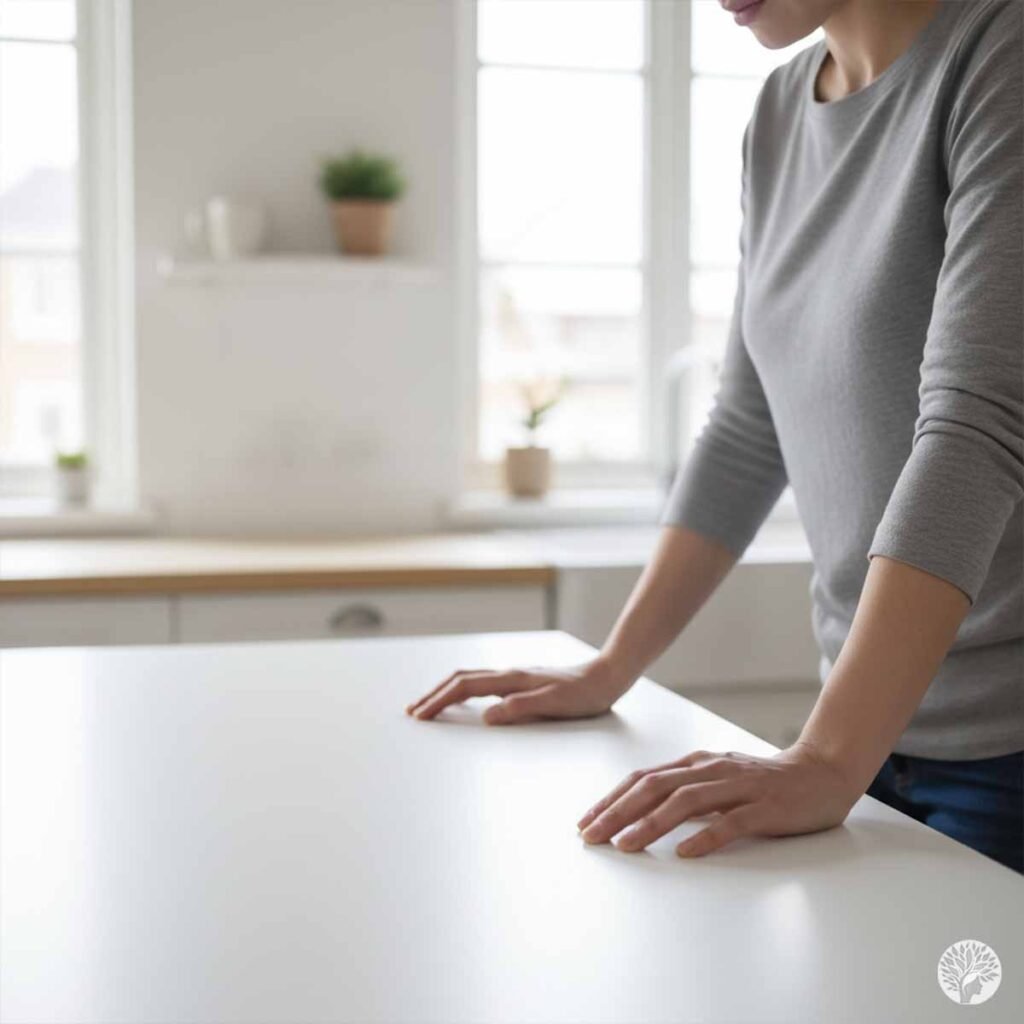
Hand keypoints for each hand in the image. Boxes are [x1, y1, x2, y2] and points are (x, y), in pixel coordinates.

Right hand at [405, 658, 630, 725]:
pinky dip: (463, 690)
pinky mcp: (522, 681)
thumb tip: (486, 717)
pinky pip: (482, 683)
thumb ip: (520, 708)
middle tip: (413, 711)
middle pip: (460, 679)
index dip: (439, 701)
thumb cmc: (585, 694)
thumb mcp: (555, 704)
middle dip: (433, 694)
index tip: (419, 716)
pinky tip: (466, 701)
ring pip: (470, 679)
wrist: (607, 675)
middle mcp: (509, 673)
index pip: (464, 687)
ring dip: (445, 691)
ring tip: (430, 705)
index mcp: (512, 679)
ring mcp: (514, 676)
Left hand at [576, 741, 859, 857]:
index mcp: (696, 764)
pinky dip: (706, 836)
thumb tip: (640, 810)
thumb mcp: (717, 780)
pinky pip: (731, 822)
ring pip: (686, 802)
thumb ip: (683, 791)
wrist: (821, 773)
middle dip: (618, 812)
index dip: (612, 799)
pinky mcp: (765, 808)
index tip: (586, 822)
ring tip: (625, 845)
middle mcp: (712, 770)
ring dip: (651, 824)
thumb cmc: (763, 782)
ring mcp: (739, 787)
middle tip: (592, 836)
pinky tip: (685, 852)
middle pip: (656, 788)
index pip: (644, 778)